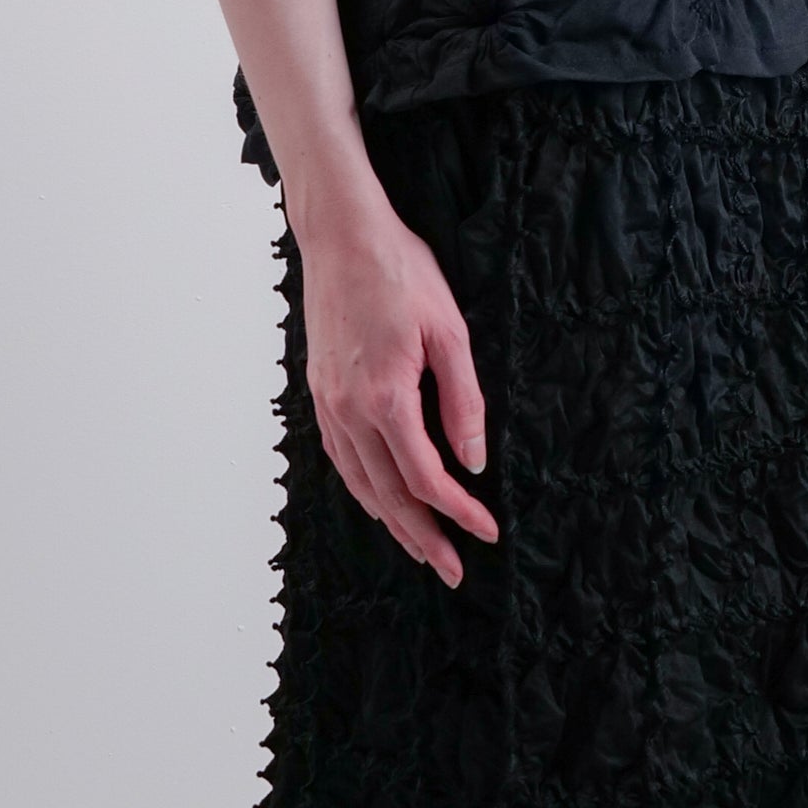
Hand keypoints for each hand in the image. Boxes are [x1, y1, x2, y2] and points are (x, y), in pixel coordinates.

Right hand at [293, 185, 497, 584]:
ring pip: (359, 483)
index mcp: (385, 397)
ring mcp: (328, 403)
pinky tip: (380, 500)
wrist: (341, 236)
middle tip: (452, 570)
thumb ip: (464, 402)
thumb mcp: (449, 332)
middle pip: (388, 494)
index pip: (425, 477)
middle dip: (423, 537)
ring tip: (420, 549)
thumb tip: (473, 461)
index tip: (486, 531)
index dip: (458, 511)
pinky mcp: (320, 392)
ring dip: (391, 522)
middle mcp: (349, 409)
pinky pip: (340, 458)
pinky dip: (363, 489)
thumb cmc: (400, 273)